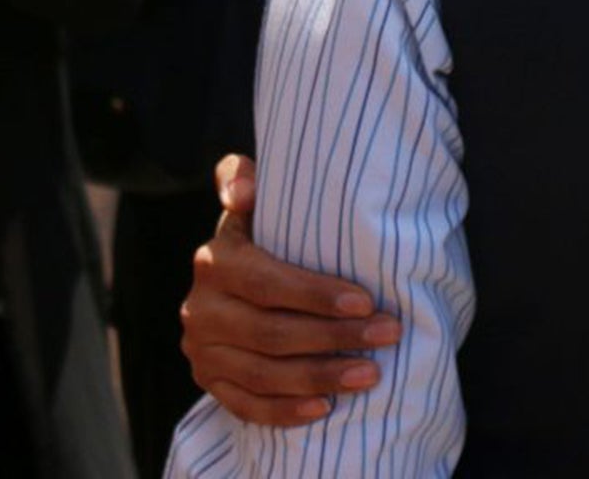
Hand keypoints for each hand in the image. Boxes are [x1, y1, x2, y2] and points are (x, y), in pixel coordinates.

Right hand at [180, 155, 400, 425]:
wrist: (232, 278)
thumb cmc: (263, 232)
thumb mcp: (251, 200)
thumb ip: (242, 177)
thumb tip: (241, 190)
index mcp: (215, 261)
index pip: (267, 283)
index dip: (316, 295)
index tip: (366, 300)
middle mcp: (201, 309)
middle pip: (271, 332)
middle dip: (335, 336)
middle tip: (388, 334)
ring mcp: (201, 351)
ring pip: (264, 373)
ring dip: (321, 377)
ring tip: (372, 374)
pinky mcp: (208, 383)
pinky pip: (247, 405)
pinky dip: (286, 411)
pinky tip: (326, 408)